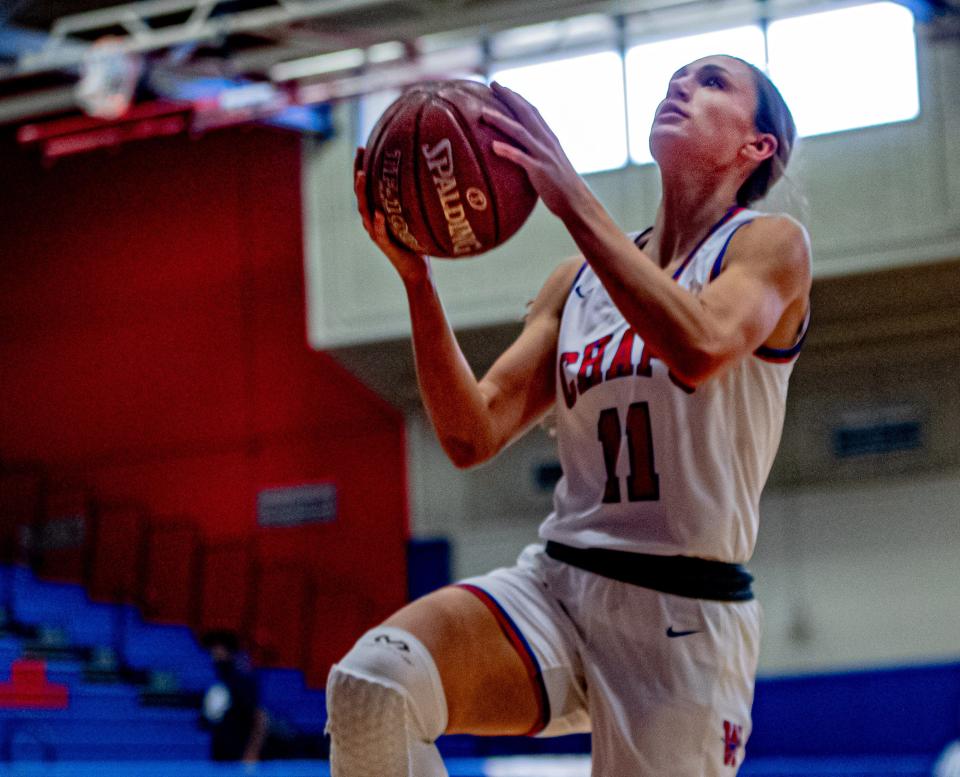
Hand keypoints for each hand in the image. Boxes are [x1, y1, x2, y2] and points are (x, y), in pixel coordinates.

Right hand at [354, 147, 430, 284]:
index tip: (362, 147)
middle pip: (360, 194)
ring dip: (363, 193)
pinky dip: (378, 223)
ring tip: (363, 176)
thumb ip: (416, 200)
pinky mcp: (385, 245)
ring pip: (365, 211)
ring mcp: (376, 233)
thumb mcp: (416, 217)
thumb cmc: (418, 242)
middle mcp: (373, 220)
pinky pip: (379, 233)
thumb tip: (430, 175)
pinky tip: (379, 213)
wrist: (416, 269)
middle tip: (360, 153)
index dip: (362, 167)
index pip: (366, 187)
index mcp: (377, 212)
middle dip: (358, 173)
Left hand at [482, 82, 591, 220]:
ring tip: (483, 113)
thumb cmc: (560, 186)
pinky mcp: (540, 171)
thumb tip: (520, 150)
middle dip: (508, 98)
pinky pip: (522, 158)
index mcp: (549, 138)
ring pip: (520, 133)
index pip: (532, 111)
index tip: (502, 87)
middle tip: (492, 84)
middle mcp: (546, 142)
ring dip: (501, 121)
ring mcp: (543, 155)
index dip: (517, 98)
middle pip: (526, 114)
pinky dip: (508, 151)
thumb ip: (536, 153)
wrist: (576, 202)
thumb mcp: (549, 163)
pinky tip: (493, 146)